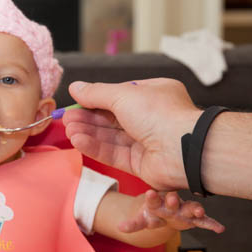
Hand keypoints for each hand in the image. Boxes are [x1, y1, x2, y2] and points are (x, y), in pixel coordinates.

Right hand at [63, 78, 201, 190]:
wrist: (185, 149)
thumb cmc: (160, 114)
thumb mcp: (123, 95)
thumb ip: (96, 93)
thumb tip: (75, 87)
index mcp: (153, 95)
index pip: (118, 96)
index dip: (95, 99)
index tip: (75, 101)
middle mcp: (150, 118)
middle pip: (111, 118)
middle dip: (88, 118)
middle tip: (66, 118)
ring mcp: (146, 142)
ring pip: (111, 137)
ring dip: (88, 132)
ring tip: (69, 129)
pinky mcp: (141, 164)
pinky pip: (114, 154)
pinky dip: (95, 147)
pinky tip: (78, 141)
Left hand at [119, 190, 224, 233]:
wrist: (164, 212)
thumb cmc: (152, 214)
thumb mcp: (141, 219)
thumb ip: (132, 224)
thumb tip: (119, 228)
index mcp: (157, 203)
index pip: (153, 199)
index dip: (151, 197)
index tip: (149, 193)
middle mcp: (171, 204)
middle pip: (172, 201)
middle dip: (173, 200)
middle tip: (172, 198)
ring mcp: (183, 210)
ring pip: (189, 207)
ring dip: (194, 209)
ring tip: (199, 211)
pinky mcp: (194, 218)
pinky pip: (204, 221)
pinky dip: (211, 224)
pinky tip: (220, 229)